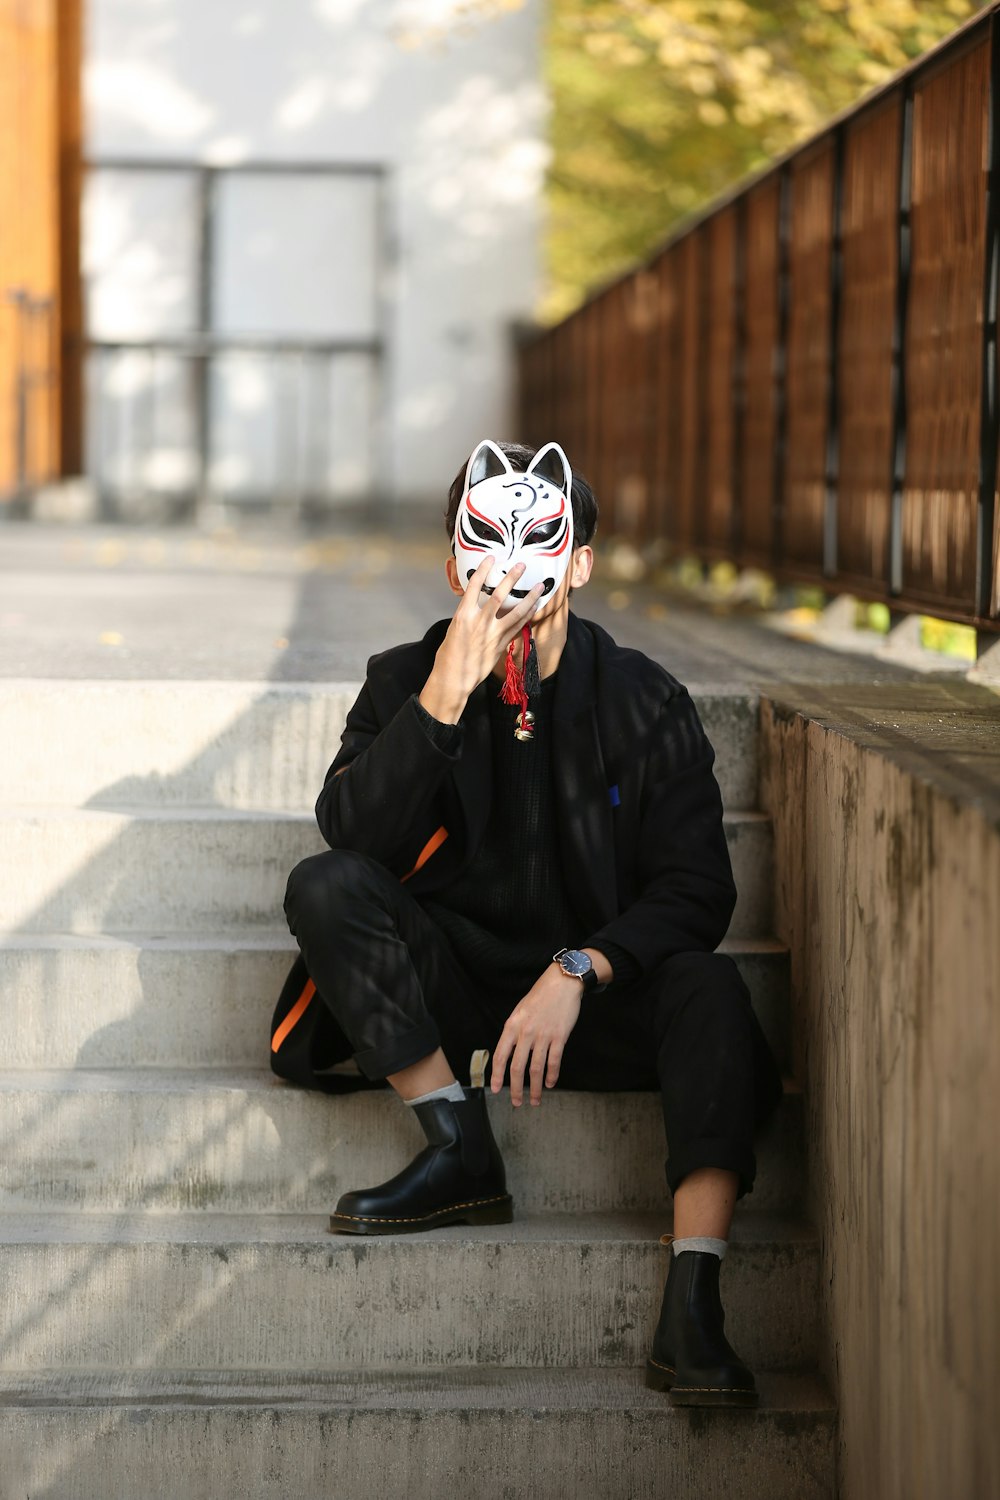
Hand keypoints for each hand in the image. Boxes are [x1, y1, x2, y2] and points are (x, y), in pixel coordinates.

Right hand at [418, 558, 542, 723]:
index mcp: (463, 614)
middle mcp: (479, 622)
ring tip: (539, 587)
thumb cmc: (450, 654)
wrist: (454, 677)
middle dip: (511, 578)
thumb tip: (478, 605)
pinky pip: (517, 627)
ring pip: (516, 612)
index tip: (491, 559)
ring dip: (529, 598)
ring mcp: (492, 634)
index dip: (484, 570)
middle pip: (500, 595)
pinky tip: (534, 608)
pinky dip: (526, 616)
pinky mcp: (501, 645)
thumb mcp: (454, 628)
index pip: (475, 586)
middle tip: (521, 566)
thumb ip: (468, 615)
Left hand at [490, 963, 581, 1105]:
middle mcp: (526, 1032)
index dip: (497, 1076)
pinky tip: (549, 1083)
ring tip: (534, 1100)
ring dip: (534, 1088)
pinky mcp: (559, 1037)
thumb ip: (514, 1032)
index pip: (501, 1056)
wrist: (561, 983)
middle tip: (516, 1102)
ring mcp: (543, 1035)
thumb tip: (509, 1053)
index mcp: (512, 1026)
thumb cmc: (539, 997)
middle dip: (516, 1089)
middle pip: (517, 1067)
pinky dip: (551, 1075)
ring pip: (536, 1069)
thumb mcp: (519, 1011)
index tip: (496, 1089)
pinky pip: (554, 1061)